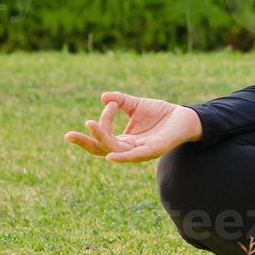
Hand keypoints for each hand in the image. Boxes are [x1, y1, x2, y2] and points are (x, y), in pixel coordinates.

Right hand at [63, 91, 201, 163]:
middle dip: (85, 142)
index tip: (110, 104)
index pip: (104, 134)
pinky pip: (136, 156)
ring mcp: (141, 151)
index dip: (103, 120)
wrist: (186, 117)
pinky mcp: (154, 150)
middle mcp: (130, 148)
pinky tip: (111, 156)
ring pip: (115, 149)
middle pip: (102, 148)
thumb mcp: (136, 105)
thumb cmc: (161, 114)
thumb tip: (103, 97)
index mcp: (124, 140)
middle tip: (68, 135)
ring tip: (89, 128)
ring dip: (101, 139)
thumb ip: (120, 101)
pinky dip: (123, 157)